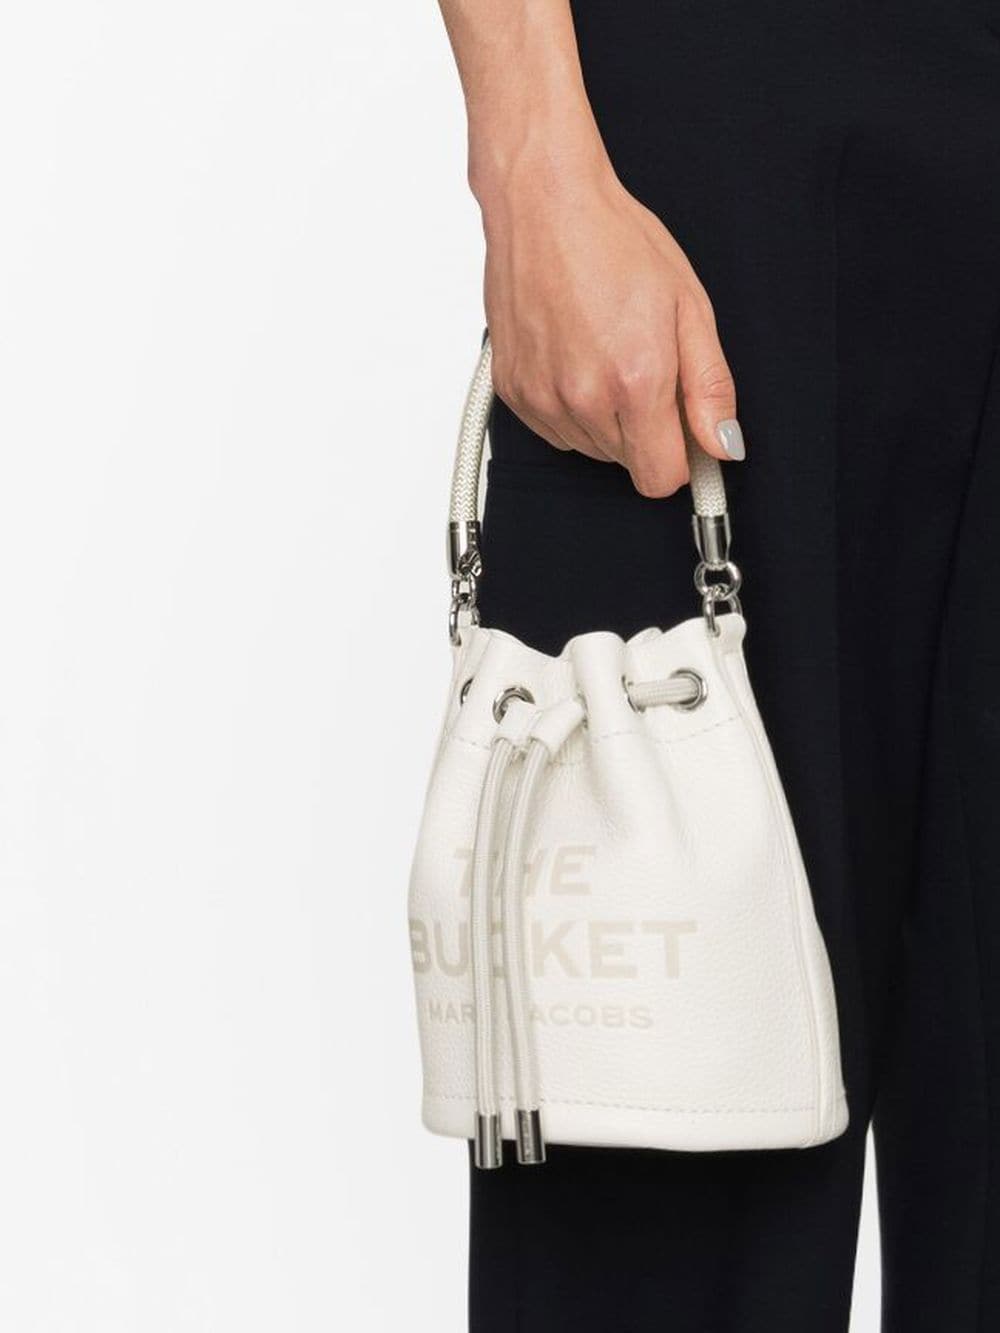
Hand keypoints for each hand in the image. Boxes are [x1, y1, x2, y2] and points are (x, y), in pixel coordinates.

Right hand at [478, 154, 743, 496]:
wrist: (543, 204)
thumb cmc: (613, 241)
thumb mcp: (689, 307)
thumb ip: (709, 387)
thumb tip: (723, 443)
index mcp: (636, 381)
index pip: (662, 478)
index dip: (681, 458)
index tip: (683, 431)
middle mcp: (584, 398)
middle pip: (627, 463)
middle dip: (644, 430)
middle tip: (644, 369)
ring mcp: (542, 398)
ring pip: (589, 449)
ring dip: (606, 420)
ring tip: (606, 355)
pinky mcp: (513, 392)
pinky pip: (554, 431)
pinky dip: (570, 408)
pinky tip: (577, 359)